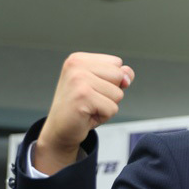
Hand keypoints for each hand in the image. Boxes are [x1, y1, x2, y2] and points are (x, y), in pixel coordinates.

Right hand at [35, 52, 134, 173]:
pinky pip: (112, 108)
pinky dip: (104, 116)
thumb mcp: (101, 87)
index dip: (112, 81)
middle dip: (112, 93)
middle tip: (92, 100)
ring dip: (108, 106)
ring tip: (89, 107)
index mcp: (79, 59)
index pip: (117, 64)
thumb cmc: (82, 107)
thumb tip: (128, 73)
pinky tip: (87, 115)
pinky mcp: (82, 96)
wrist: (61, 129)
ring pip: (118, 93)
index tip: (93, 90)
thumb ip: (117, 76)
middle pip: (120, 76)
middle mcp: (76, 65)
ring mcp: (78, 80)